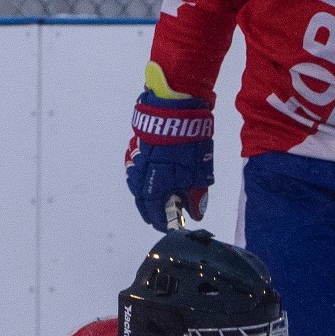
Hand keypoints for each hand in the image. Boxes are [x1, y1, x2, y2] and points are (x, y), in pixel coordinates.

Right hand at [125, 90, 213, 229]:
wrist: (175, 108)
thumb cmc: (189, 143)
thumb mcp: (198, 173)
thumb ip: (196, 195)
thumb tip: (196, 213)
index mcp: (154, 186)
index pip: (155, 213)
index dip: (163, 222)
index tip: (170, 227)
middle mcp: (140, 176)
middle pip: (142, 201)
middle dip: (152, 211)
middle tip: (161, 216)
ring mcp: (135, 160)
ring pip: (136, 184)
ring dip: (145, 194)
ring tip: (158, 197)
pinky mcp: (136, 146)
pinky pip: (135, 169)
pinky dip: (142, 177)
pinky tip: (151, 175)